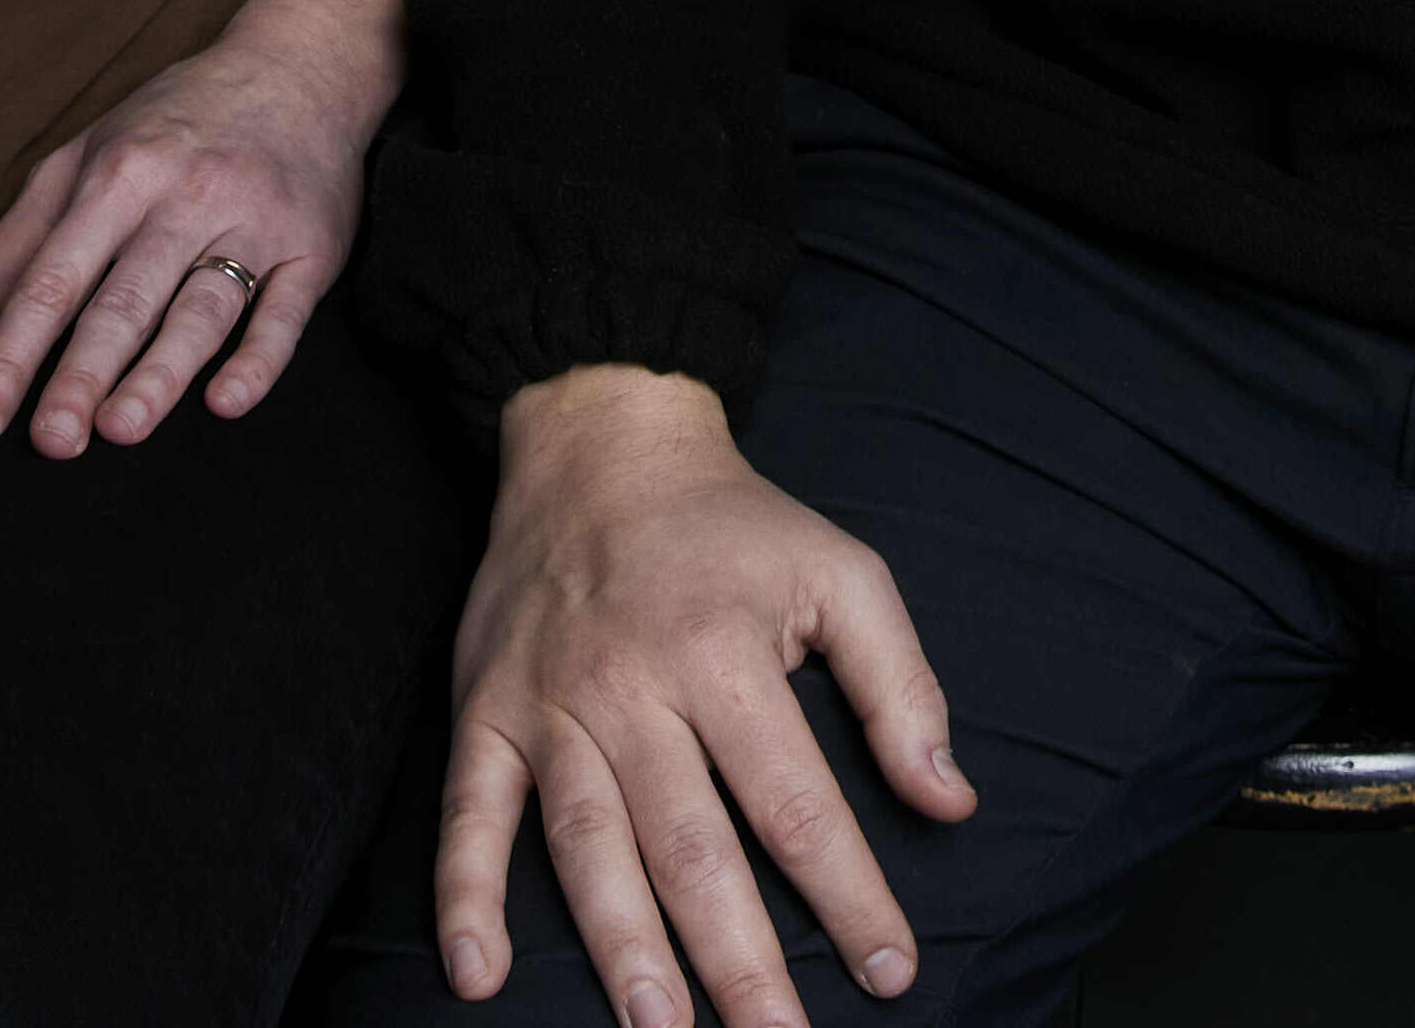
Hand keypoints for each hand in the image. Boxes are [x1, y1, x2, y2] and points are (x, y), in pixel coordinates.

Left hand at [0, 0, 398, 455]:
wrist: (300, 65)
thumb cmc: (174, 122)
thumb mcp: (81, 159)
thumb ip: (12, 249)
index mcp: (117, 175)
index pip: (50, 279)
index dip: (10, 353)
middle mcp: (183, 198)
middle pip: (124, 298)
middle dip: (81, 373)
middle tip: (49, 443)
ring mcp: (250, 223)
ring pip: (201, 308)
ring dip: (161, 371)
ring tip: (120, 429)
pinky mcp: (309, 248)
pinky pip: (285, 312)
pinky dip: (259, 359)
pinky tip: (227, 401)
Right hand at [431, 366, 972, 1021]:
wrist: (599, 440)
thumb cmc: (733, 527)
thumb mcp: (842, 573)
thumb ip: (902, 688)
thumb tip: (950, 802)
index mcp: (726, 652)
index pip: (796, 801)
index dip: (848, 894)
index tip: (890, 971)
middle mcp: (633, 684)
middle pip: (692, 846)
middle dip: (741, 960)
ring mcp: (550, 702)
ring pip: (586, 845)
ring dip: (621, 948)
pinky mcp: (485, 710)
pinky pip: (468, 813)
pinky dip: (464, 894)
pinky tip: (477, 974)